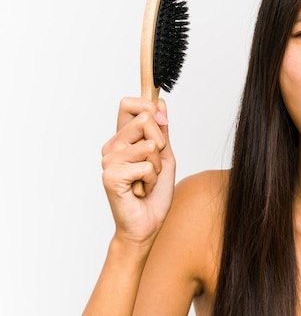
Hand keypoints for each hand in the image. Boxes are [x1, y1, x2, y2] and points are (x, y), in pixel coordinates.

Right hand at [100, 97, 175, 246]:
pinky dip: (152, 180)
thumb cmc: (155, 193)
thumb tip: (160, 103)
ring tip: (147, 180)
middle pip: (144, 119)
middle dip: (160, 142)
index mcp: (122, 139)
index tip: (161, 122)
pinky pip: (146, 166)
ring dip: (157, 166)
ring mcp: (109, 161)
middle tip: (154, 164)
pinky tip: (141, 190)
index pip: (128, 104)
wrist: (147, 224)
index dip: (148, 107)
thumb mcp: (165, 156)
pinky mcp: (111, 176)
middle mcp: (112, 147)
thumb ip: (162, 130)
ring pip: (149, 145)